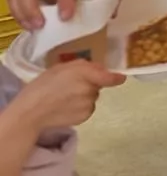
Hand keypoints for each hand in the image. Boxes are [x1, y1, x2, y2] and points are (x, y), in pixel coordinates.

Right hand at [1, 60, 123, 132]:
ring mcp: (89, 104)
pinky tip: (66, 107)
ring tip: (65, 98)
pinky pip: (88, 108)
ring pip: (92, 97)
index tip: (121, 77)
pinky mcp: (85, 116)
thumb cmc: (41, 86)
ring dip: (84, 96)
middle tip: (70, 86)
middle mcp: (90, 89)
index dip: (115, 77)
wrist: (31, 112)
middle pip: (98, 85)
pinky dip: (81, 107)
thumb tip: (100, 69)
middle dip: (89, 84)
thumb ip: (83, 66)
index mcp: (83, 74)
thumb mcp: (60, 68)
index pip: (109, 76)